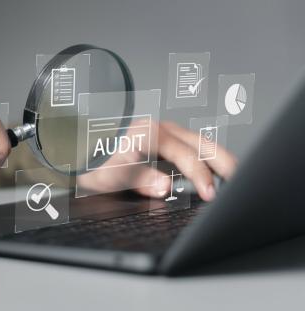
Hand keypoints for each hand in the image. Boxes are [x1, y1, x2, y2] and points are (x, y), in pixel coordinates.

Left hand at [78, 121, 236, 200]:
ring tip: (233, 177)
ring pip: (201, 143)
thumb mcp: (114, 175)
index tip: (211, 194)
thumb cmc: (98, 164)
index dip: (201, 175)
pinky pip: (193, 147)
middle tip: (240, 180)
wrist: (84, 156)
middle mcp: (161, 130)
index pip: (186, 155)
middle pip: (202, 142)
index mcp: (151, 135)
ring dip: (218, 159)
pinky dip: (207, 159)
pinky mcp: (166, 140)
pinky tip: (213, 172)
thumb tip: (165, 186)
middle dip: (224, 161)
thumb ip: (140, 179)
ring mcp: (165, 133)